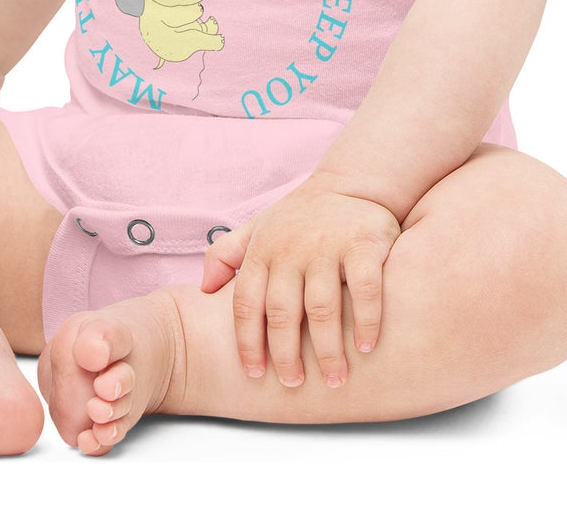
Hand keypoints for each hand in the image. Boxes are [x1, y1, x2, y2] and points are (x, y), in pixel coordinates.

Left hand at [199, 176, 400, 388]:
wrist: (350, 182)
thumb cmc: (298, 217)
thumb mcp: (257, 228)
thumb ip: (226, 255)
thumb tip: (201, 290)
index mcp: (262, 251)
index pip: (245, 303)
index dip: (247, 342)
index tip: (254, 374)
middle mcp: (291, 249)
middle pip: (281, 312)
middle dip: (285, 355)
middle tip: (293, 384)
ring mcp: (328, 247)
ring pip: (322, 308)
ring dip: (327, 350)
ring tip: (333, 379)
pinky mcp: (364, 245)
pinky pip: (365, 290)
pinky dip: (365, 321)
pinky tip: (364, 347)